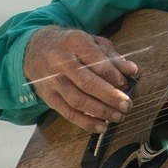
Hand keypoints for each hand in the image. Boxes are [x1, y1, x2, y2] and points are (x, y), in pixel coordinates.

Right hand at [22, 26, 137, 131]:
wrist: (35, 48)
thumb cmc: (70, 45)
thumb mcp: (91, 41)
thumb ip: (111, 56)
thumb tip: (131, 70)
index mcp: (74, 43)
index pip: (96, 61)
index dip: (112, 75)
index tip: (125, 84)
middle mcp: (61, 62)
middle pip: (87, 83)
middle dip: (110, 96)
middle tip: (127, 105)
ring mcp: (53, 81)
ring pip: (78, 100)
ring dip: (100, 111)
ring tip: (119, 116)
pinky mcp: (49, 97)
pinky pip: (68, 113)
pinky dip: (86, 122)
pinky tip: (102, 126)